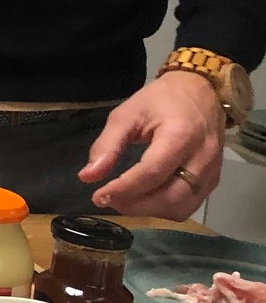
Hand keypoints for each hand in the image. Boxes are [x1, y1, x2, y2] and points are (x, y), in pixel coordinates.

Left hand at [80, 71, 224, 217]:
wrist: (201, 91)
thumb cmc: (161, 100)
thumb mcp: (127, 114)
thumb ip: (107, 145)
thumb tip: (87, 177)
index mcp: (180, 135)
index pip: (152, 173)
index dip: (124, 189)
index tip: (98, 196)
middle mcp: (202, 157)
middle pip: (170, 197)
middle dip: (135, 205)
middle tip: (108, 199)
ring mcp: (213, 171)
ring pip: (182, 207)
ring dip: (150, 211)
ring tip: (125, 200)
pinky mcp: (215, 179)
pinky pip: (190, 204)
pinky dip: (165, 208)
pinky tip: (145, 198)